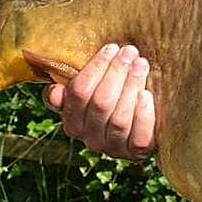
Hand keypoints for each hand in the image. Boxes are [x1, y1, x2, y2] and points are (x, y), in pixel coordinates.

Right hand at [44, 43, 156, 159]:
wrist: (146, 123)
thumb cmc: (116, 96)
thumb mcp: (92, 89)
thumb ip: (73, 88)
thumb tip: (55, 90)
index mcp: (73, 120)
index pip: (78, 93)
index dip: (95, 68)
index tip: (111, 48)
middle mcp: (90, 138)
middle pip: (100, 103)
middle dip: (116, 72)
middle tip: (130, 52)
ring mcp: (113, 147)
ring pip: (118, 119)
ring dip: (131, 87)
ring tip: (141, 65)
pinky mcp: (136, 153)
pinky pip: (138, 138)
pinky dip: (142, 115)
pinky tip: (146, 95)